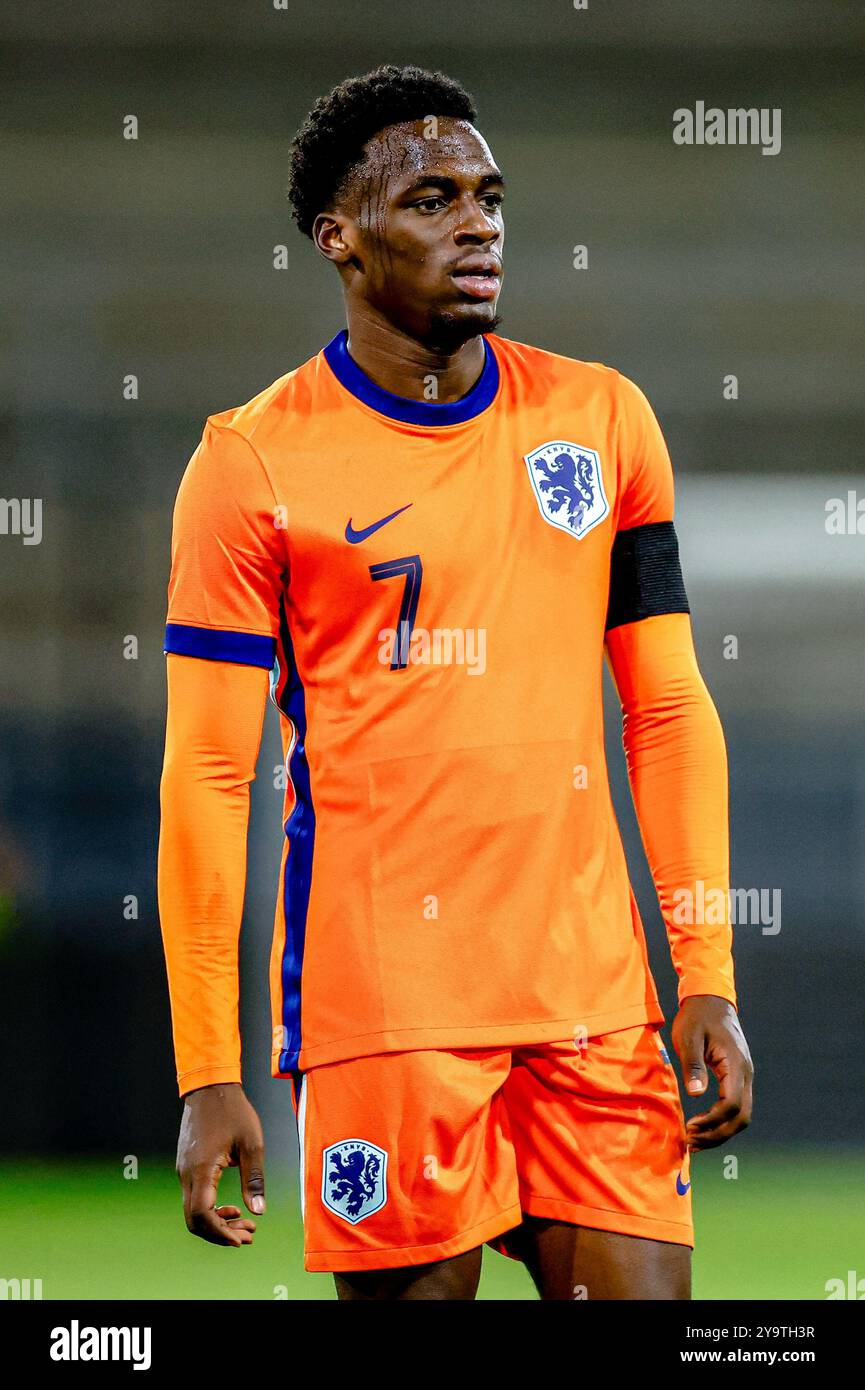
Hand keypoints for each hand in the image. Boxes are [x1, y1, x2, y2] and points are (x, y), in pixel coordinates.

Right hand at [176, 1083, 265, 1245]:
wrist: (209, 1087)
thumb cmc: (233, 1111)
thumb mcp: (252, 1144)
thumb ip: (254, 1179)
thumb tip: (258, 1211)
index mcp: (201, 1170)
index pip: (202, 1215)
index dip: (220, 1233)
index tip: (241, 1239)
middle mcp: (187, 1174)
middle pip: (195, 1220)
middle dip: (220, 1234)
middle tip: (248, 1236)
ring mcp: (183, 1171)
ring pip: (194, 1211)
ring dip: (218, 1222)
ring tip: (245, 1224)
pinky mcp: (186, 1167)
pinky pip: (195, 1198)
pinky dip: (212, 1209)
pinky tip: (233, 1207)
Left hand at [672, 995, 753, 1150]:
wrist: (711, 1001)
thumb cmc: (697, 1017)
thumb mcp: (689, 1037)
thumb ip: (693, 1065)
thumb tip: (696, 1094)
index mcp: (736, 1065)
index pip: (731, 1104)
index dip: (711, 1121)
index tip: (689, 1126)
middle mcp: (745, 1075)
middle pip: (741, 1118)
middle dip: (717, 1135)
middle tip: (690, 1143)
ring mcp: (744, 1078)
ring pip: (741, 1117)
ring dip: (719, 1132)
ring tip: (694, 1142)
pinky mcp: (737, 1079)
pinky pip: (735, 1108)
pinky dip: (720, 1123)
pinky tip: (702, 1128)